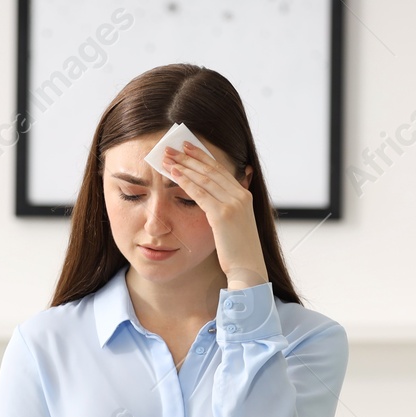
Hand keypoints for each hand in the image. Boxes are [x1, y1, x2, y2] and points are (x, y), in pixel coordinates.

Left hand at [162, 142, 266, 289]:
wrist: (247, 269)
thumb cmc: (238, 251)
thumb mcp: (236, 225)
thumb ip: (228, 209)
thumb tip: (215, 201)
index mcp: (244, 196)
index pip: (220, 170)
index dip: (202, 157)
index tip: (187, 147)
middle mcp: (241, 196)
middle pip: (211, 170)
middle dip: (189, 157)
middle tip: (171, 147)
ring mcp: (233, 204)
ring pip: (204, 178)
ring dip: (184, 166)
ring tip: (167, 157)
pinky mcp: (223, 215)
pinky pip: (200, 193)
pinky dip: (185, 181)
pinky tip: (173, 173)